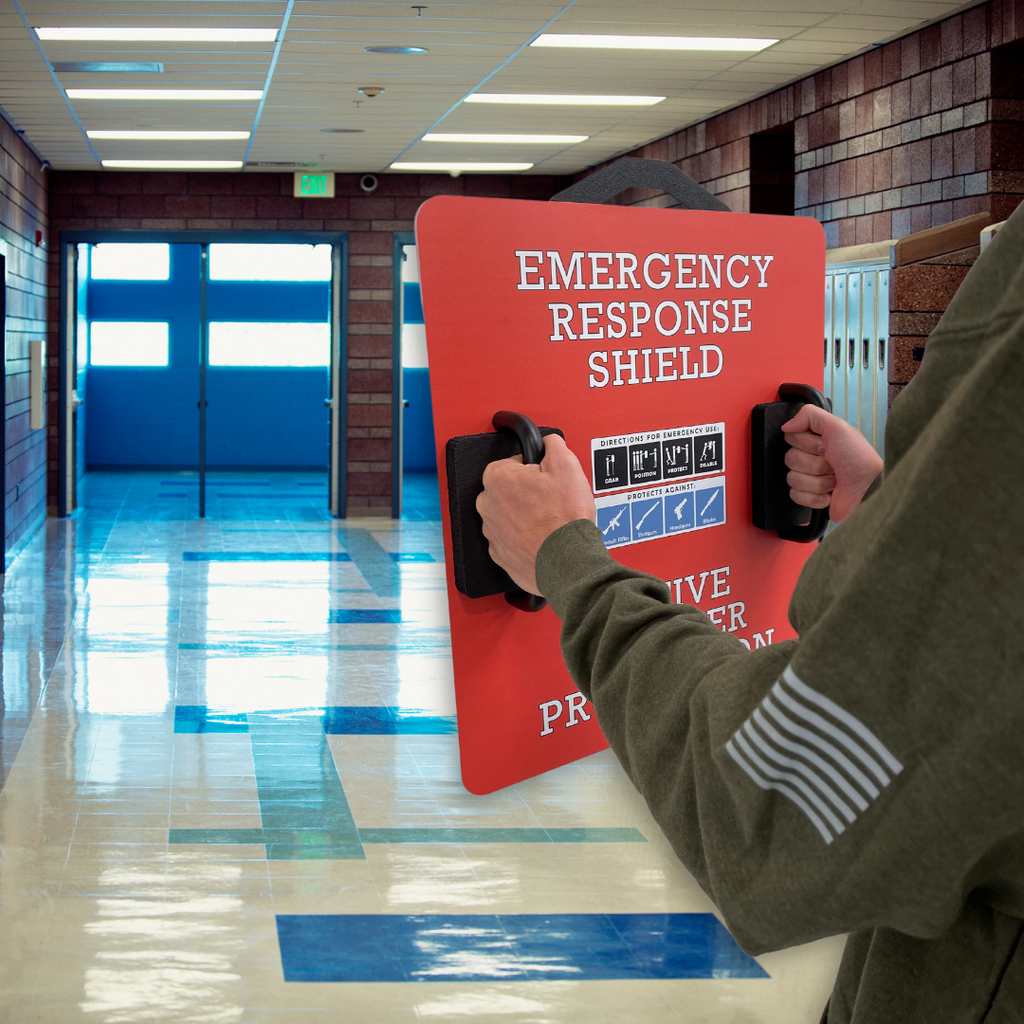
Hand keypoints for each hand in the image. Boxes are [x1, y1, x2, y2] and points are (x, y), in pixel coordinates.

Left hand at [476, 434, 596, 595]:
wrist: (568, 561)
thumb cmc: (564, 519)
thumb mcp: (567, 465)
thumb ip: (552, 445)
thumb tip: (549, 442)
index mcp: (497, 478)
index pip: (510, 463)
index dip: (532, 469)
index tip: (545, 478)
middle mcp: (487, 505)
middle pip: (506, 489)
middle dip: (526, 492)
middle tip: (550, 499)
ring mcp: (492, 533)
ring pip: (507, 515)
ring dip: (524, 515)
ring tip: (549, 520)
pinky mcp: (500, 555)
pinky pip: (510, 539)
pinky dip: (524, 538)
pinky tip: (542, 537)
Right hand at [781, 405, 882, 521]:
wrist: (868, 489)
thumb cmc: (858, 459)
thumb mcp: (838, 427)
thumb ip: (810, 415)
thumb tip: (786, 426)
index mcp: (815, 439)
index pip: (790, 437)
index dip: (807, 443)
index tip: (825, 446)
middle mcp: (810, 456)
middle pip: (790, 458)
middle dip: (815, 464)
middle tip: (833, 464)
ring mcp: (808, 477)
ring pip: (792, 478)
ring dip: (818, 482)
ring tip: (835, 481)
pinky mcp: (808, 496)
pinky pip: (795, 495)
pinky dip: (814, 497)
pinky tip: (828, 494)